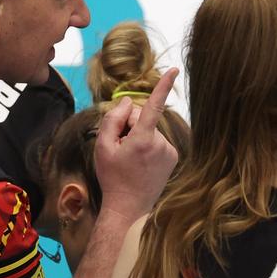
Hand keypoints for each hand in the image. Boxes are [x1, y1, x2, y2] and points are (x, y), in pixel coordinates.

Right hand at [94, 68, 180, 216]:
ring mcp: (169, 151)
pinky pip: (156, 141)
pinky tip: (140, 162)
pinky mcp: (172, 157)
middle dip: (130, 126)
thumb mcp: (103, 147)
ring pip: (149, 130)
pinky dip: (147, 146)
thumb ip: (112, 119)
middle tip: (120, 148)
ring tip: (130, 159)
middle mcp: (160, 143)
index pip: (153, 106)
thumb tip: (126, 102)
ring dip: (139, 137)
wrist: (129, 207)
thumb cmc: (113, 177)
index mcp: (143, 139)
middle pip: (142, 118)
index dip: (163, 86)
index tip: (174, 70)